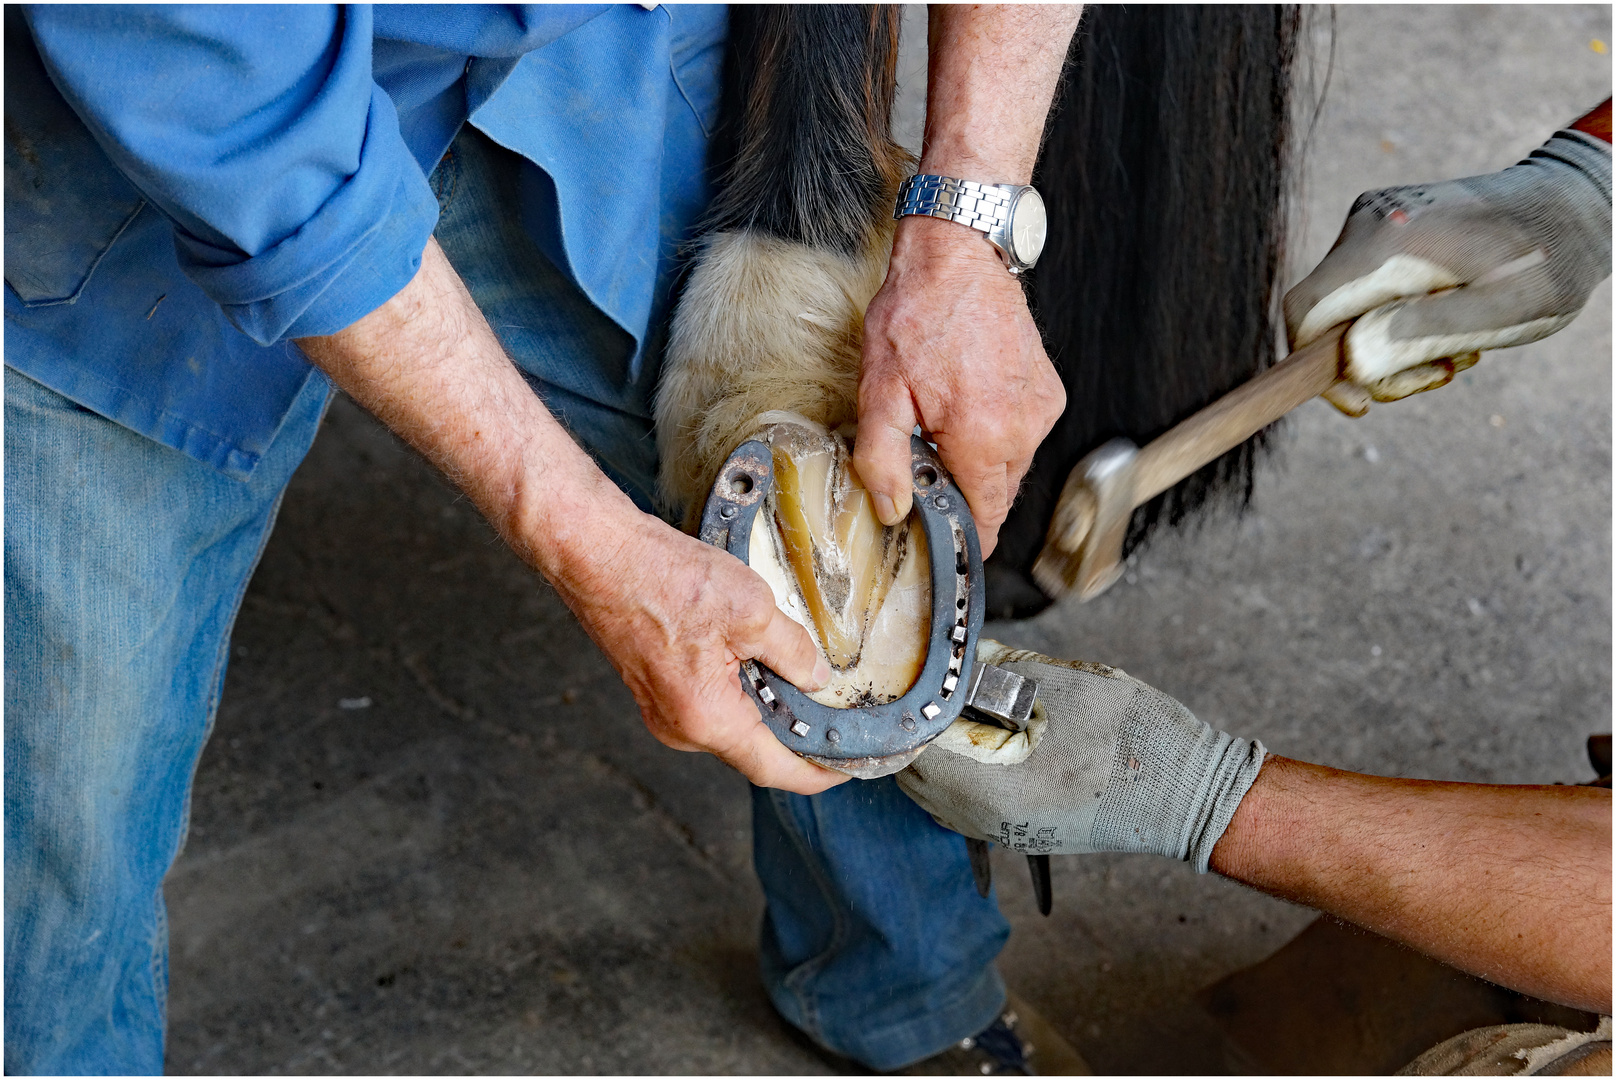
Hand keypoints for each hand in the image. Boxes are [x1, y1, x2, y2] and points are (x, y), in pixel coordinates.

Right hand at [299, 240, 842, 795]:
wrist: (597, 553)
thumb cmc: (661, 579)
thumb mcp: (751, 610)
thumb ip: (794, 650)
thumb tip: (817, 676)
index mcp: (708, 721)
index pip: (778, 770)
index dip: (822, 771)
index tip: (853, 766)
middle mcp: (682, 728)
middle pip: (756, 749)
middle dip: (799, 734)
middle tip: (841, 711)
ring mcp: (664, 709)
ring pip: (734, 722)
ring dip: (769, 704)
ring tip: (803, 672)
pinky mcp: (656, 686)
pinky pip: (712, 700)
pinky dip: (743, 687)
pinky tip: (760, 653)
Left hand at [855, 219, 1065, 556]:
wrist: (959, 255)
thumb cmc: (918, 314)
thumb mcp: (880, 391)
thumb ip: (883, 460)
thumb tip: (892, 510)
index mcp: (984, 438)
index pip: (986, 518)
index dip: (965, 536)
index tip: (945, 541)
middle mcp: (1024, 429)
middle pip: (997, 493)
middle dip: (964, 490)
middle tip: (926, 465)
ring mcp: (1041, 409)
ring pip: (1010, 463)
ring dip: (978, 458)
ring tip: (943, 421)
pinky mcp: (1048, 391)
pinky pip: (1021, 433)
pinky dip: (995, 430)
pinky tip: (968, 400)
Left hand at [896, 640, 1264, 870]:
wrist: (1182, 789)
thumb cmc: (1124, 733)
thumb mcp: (1053, 682)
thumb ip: (993, 667)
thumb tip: (958, 652)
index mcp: (976, 783)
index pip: (905, 745)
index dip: (906, 706)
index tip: (915, 673)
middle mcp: (977, 817)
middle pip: (916, 772)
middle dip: (920, 727)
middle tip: (937, 684)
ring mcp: (999, 830)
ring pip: (938, 790)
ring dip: (941, 750)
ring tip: (963, 708)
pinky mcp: (1020, 832)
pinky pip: (967, 802)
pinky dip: (964, 770)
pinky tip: (989, 737)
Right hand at [1285, 119, 1610, 409]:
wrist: (1575, 199)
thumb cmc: (1548, 259)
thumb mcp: (1501, 311)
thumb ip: (1423, 334)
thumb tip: (1351, 363)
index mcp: (1387, 242)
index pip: (1306, 311)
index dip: (1314, 367)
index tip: (1361, 402)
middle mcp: (1366, 223)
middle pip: (1325, 315)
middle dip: (1371, 362)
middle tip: (1440, 375)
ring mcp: (1372, 220)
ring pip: (1345, 307)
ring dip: (1390, 345)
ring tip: (1455, 350)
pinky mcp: (1383, 226)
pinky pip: (1364, 289)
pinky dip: (1395, 320)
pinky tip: (1446, 320)